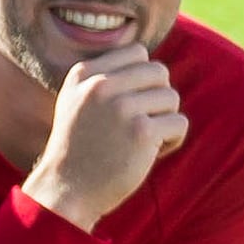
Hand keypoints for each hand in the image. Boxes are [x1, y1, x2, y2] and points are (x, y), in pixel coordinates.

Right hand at [24, 49, 185, 232]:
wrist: (64, 191)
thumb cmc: (77, 148)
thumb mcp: (75, 102)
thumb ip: (103, 78)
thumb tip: (148, 60)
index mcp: (83, 75)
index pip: (137, 52)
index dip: (142, 77)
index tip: (129, 102)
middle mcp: (100, 86)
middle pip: (158, 72)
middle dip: (157, 97)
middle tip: (140, 123)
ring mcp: (121, 108)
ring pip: (171, 97)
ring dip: (164, 121)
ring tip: (141, 141)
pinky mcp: (141, 131)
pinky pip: (179, 123)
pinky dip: (172, 141)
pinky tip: (149, 154)